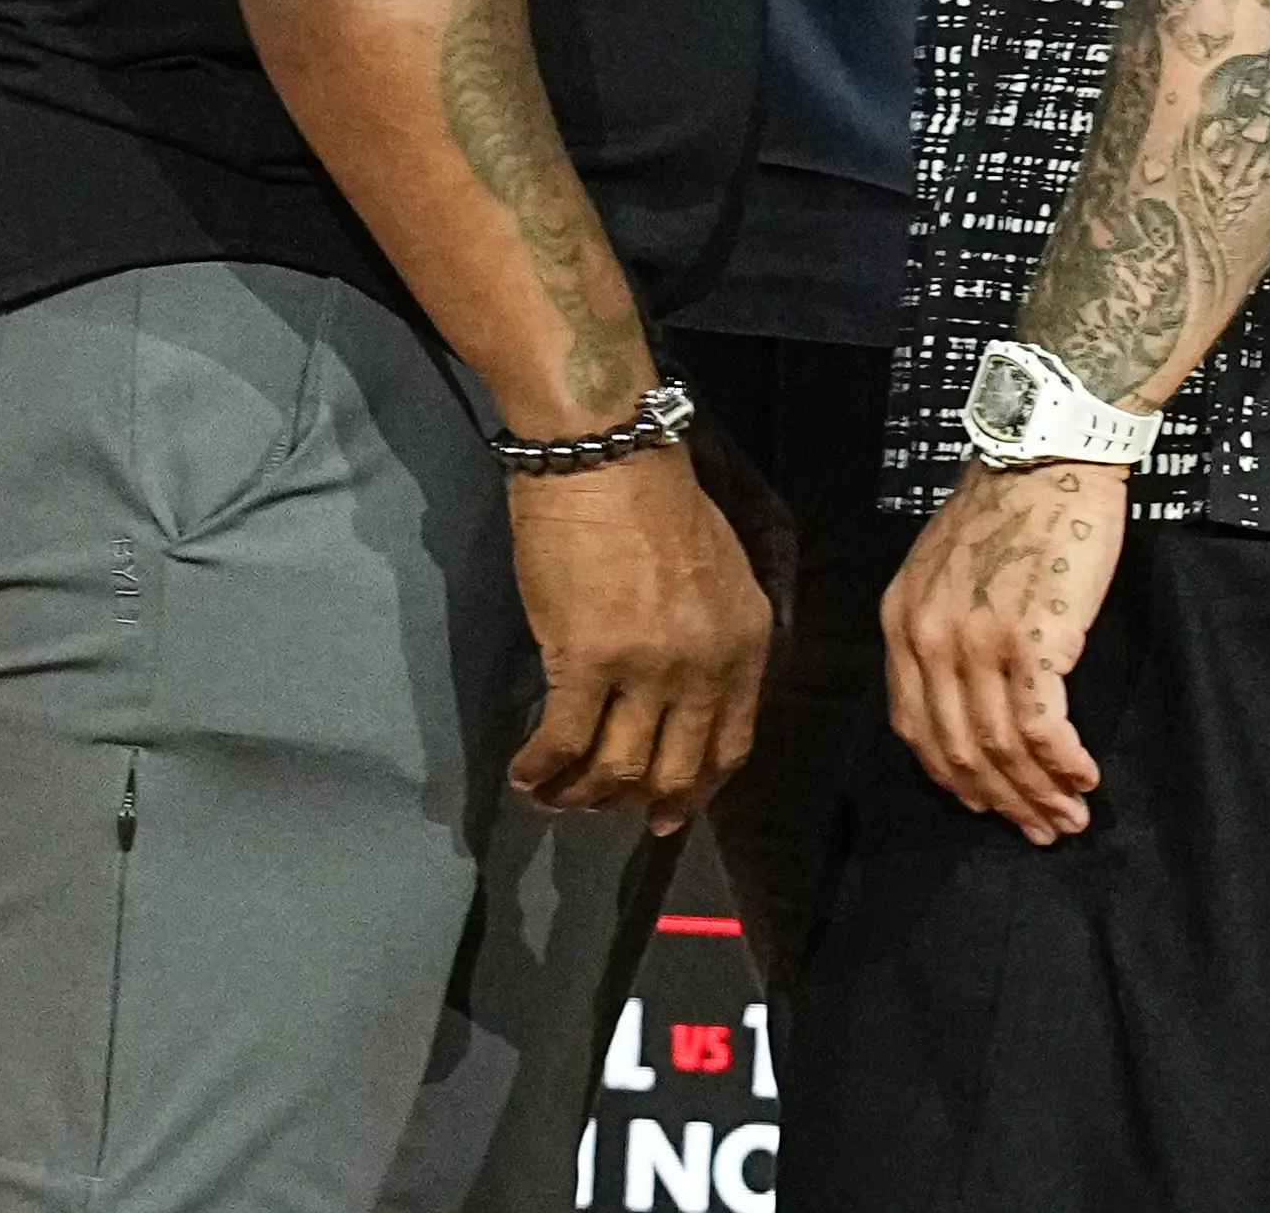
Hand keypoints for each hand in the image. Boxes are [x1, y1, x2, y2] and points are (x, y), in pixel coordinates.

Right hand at [505, 442, 771, 835]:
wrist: (610, 455)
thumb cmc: (658, 502)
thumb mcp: (720, 576)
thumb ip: (713, 641)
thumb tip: (680, 699)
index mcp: (745, 643)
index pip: (731, 746)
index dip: (696, 791)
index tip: (667, 815)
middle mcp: (706, 666)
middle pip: (675, 770)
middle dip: (634, 802)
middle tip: (599, 809)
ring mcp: (649, 668)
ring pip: (617, 768)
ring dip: (581, 795)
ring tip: (553, 797)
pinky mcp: (588, 660)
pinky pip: (565, 741)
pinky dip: (542, 769)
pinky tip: (524, 775)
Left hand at [881, 460, 1125, 844]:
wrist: (1049, 455)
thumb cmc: (1009, 508)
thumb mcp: (942, 566)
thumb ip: (941, 629)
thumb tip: (965, 700)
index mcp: (902, 622)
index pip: (916, 729)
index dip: (954, 779)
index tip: (988, 804)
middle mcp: (930, 638)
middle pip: (959, 750)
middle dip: (1003, 802)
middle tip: (1041, 829)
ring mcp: (978, 641)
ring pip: (1002, 747)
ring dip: (1040, 793)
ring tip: (1071, 816)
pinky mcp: (1032, 639)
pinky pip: (1043, 726)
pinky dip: (1064, 763)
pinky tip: (1084, 776)